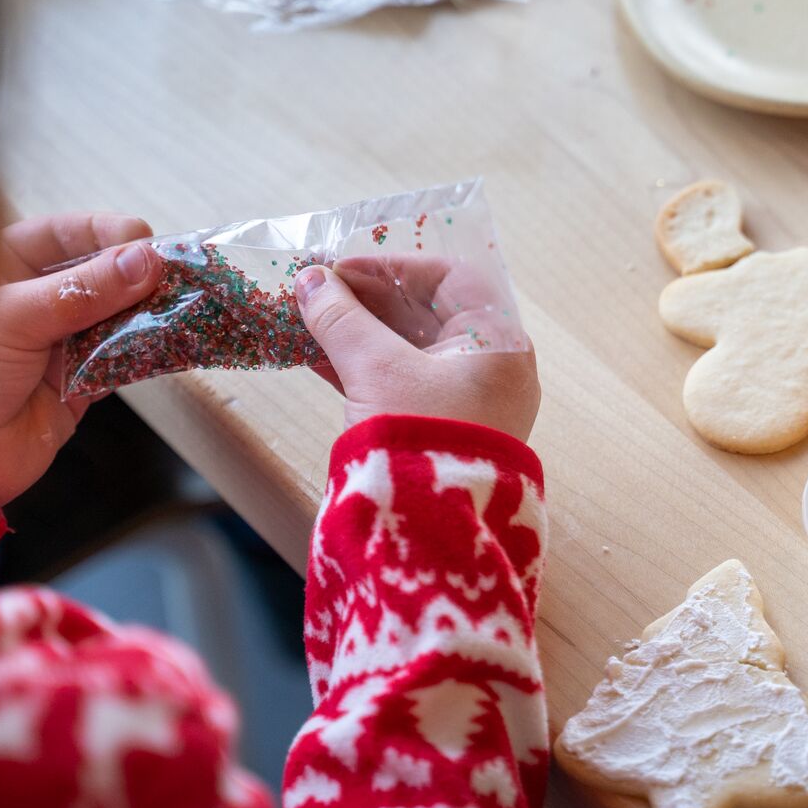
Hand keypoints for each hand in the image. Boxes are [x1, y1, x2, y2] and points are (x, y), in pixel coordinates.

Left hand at [0, 214, 162, 507]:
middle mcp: (38, 299)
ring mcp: (63, 340)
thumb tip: (144, 260)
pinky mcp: (85, 379)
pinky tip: (173, 339)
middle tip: (173, 273)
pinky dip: (150, 349)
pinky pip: (127, 356)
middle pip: (101, 271)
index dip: (106, 232)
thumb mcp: (17, 318)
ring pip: (120, 312)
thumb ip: (83, 289)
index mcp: (7, 268)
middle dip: (138, 272)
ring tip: (182, 304)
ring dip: (150, 310)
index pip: (66, 233)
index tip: (142, 240)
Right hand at [295, 257, 538, 442]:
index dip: (396, 268)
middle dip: (368, 301)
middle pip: (428, 313)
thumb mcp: (376, 370)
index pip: (453, 279)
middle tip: (317, 294)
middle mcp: (492, 369)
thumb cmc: (419, 440)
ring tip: (307, 322)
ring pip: (409, 350)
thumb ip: (341, 320)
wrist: (429, 539)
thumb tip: (311, 281)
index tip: (343, 269)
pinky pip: (401, 384)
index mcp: (500, 343)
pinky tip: (315, 358)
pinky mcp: (438, 432)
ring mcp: (467, 403)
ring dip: (358, 334)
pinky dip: (362, 367)